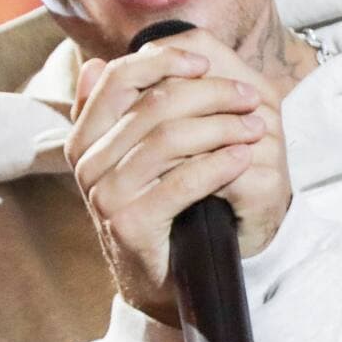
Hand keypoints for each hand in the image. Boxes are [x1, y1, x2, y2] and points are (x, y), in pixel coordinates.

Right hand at [64, 34, 289, 325]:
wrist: (164, 280)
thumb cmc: (160, 209)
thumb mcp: (141, 153)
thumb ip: (124, 109)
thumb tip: (98, 64)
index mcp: (85, 138)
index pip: (119, 79)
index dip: (163, 60)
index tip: (205, 61)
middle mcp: (88, 164)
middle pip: (152, 105)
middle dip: (209, 93)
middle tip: (249, 97)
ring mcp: (105, 196)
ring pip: (168, 139)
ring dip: (221, 126)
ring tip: (255, 126)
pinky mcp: (129, 225)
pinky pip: (181, 182)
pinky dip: (218, 164)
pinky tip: (243, 157)